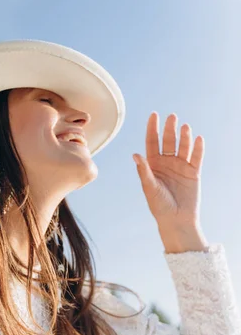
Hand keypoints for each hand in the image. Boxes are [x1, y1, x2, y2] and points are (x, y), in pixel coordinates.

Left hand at [133, 113, 207, 252]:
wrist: (176, 220)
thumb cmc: (159, 206)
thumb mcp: (149, 187)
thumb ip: (144, 171)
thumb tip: (135, 154)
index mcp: (152, 164)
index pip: (152, 142)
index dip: (152, 128)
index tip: (154, 114)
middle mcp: (166, 163)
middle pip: (168, 141)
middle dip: (169, 129)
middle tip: (172, 116)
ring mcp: (180, 166)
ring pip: (183, 147)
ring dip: (184, 136)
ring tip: (185, 126)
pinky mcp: (193, 173)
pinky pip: (196, 157)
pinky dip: (198, 148)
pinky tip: (198, 138)